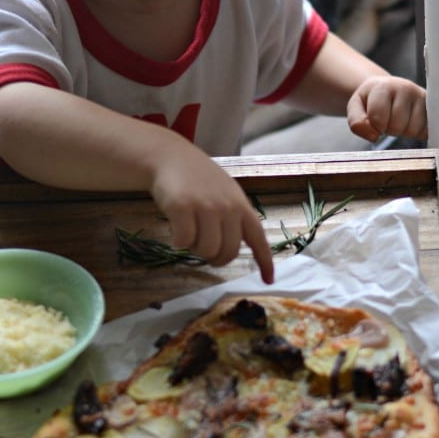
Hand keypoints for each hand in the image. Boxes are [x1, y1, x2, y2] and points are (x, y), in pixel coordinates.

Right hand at [149, 147, 274, 283]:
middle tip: (203, 248)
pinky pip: (183, 242)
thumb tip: (233, 249)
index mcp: (241, 206)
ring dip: (194, 249)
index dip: (265, 261)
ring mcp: (205, 207)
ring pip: (206, 250)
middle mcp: (227, 207)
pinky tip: (175, 229)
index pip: (258, 238)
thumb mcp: (225, 193)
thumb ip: (233, 218)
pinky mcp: (182, 207)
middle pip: (228, 252)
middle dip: (214, 258)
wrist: (170, 157)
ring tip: (189, 232)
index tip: (268, 280)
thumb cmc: (198, 179)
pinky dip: (177, 242)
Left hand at [347, 75, 426, 142]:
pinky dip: (417, 133)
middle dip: (389, 129)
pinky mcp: (433, 107)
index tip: (374, 120)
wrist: (389, 88)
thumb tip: (374, 136)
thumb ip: (356, 122)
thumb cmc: (371, 100)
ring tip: (399, 119)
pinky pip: (426, 131)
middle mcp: (406, 87)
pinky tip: (410, 122)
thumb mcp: (355, 108)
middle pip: (397, 126)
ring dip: (403, 131)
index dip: (374, 126)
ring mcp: (421, 96)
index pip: (378, 119)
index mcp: (383, 86)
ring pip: (413, 130)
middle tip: (388, 119)